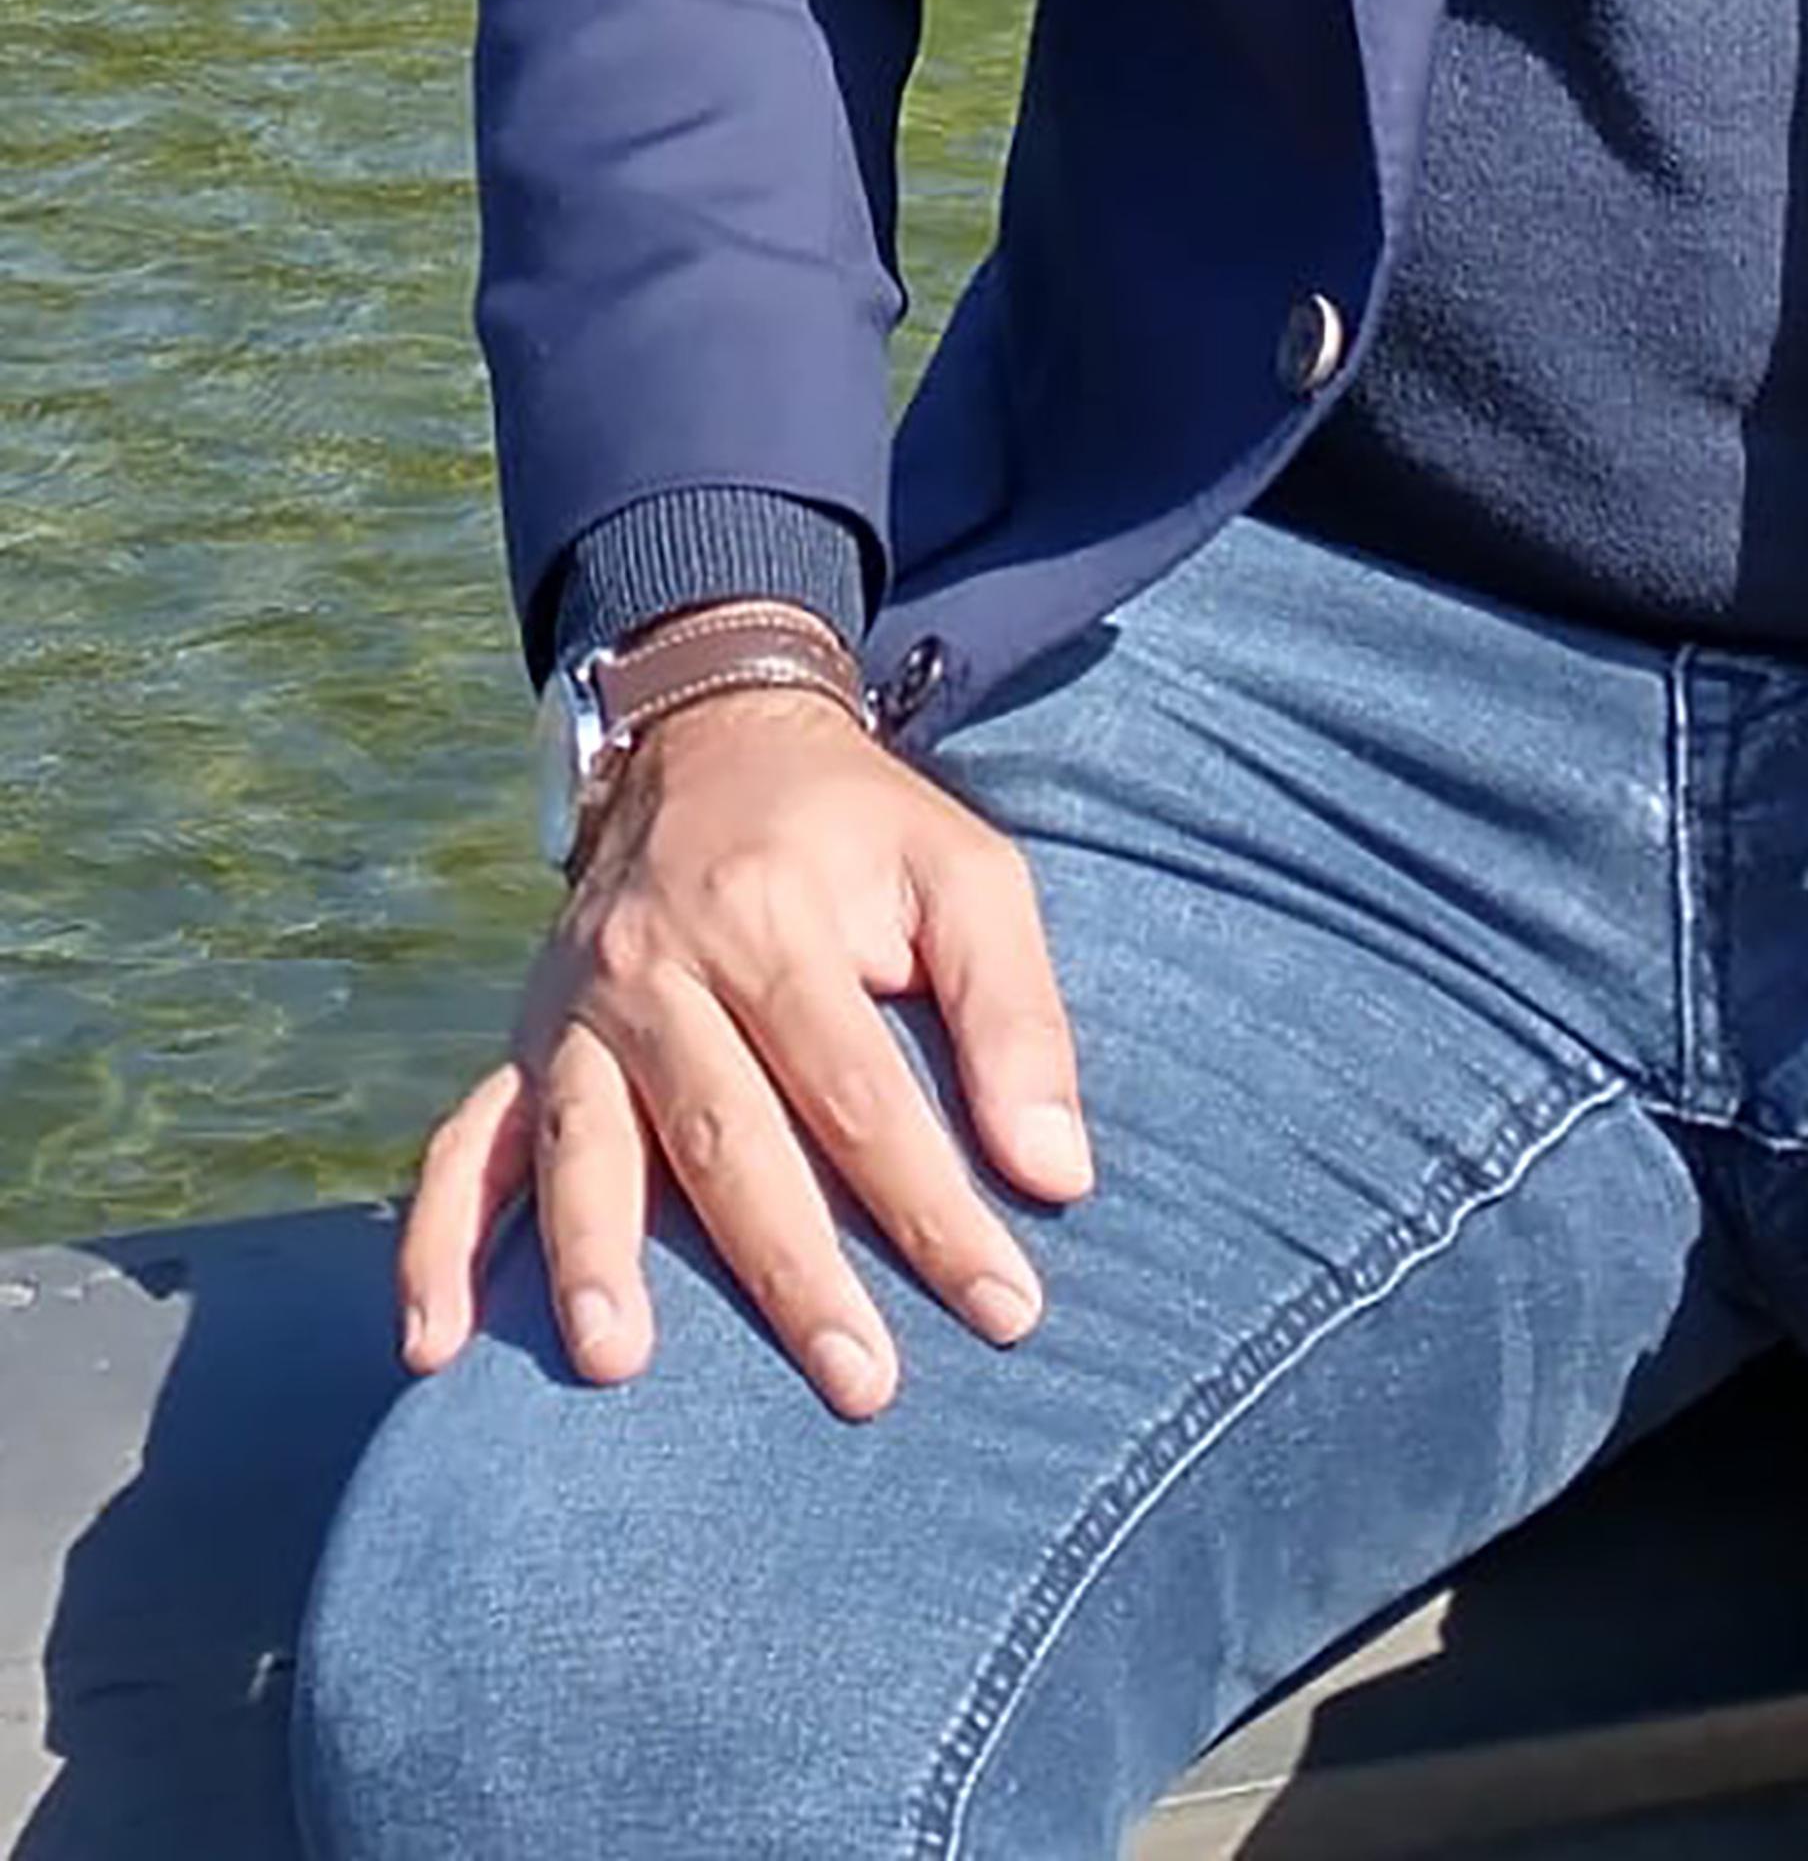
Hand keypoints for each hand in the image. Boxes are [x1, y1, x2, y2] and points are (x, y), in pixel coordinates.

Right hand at [397, 682, 1091, 1418]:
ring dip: (592, 1255)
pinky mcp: (521, 1044)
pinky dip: (437, 1247)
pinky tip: (435, 1347)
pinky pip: (460, 1148)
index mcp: (770, 914)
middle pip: (726, 1135)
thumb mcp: (965, 870)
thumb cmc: (860, 829)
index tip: (1006, 1305)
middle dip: (793, 1273)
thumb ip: (1015, 1013)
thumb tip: (1056, 1171)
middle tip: (861, 1386)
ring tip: (618, 1362)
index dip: (933, 1205)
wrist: (712, 737)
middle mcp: (656, 965)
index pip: (860, 1091)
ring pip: (581, 1144)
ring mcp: (573, 1010)